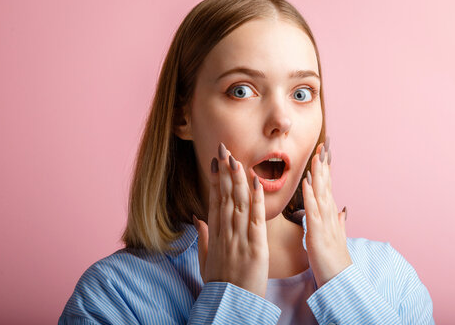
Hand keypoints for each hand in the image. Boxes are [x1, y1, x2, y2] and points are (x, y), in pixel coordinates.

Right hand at [193, 143, 269, 297]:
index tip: (215, 161)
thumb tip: (197, 218)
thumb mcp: (205, 261)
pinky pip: (256, 218)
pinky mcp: (255, 246)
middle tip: (224, 148)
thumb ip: (203, 238)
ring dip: (237, 178)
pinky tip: (256, 182)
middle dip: (224, 171)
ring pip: (238, 202)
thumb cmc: (220, 285)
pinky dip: (256, 199)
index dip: (215, 179)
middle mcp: (225, 232)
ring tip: (236, 158)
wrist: (230, 305)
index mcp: (215, 235)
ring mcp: (239, 238)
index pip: (214, 200)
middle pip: (224, 196)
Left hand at [302, 138, 351, 286]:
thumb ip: (338, 221)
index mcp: (329, 214)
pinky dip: (310, 195)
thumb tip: (342, 210)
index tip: (323, 152)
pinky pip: (313, 210)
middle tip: (322, 144)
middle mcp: (329, 214)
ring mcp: (324, 221)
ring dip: (318, 173)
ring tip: (316, 156)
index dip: (325, 169)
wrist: (339, 279)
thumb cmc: (333, 259)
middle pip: (326, 184)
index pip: (327, 186)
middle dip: (323, 164)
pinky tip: (306, 181)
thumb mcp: (335, 236)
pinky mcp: (317, 232)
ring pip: (321, 192)